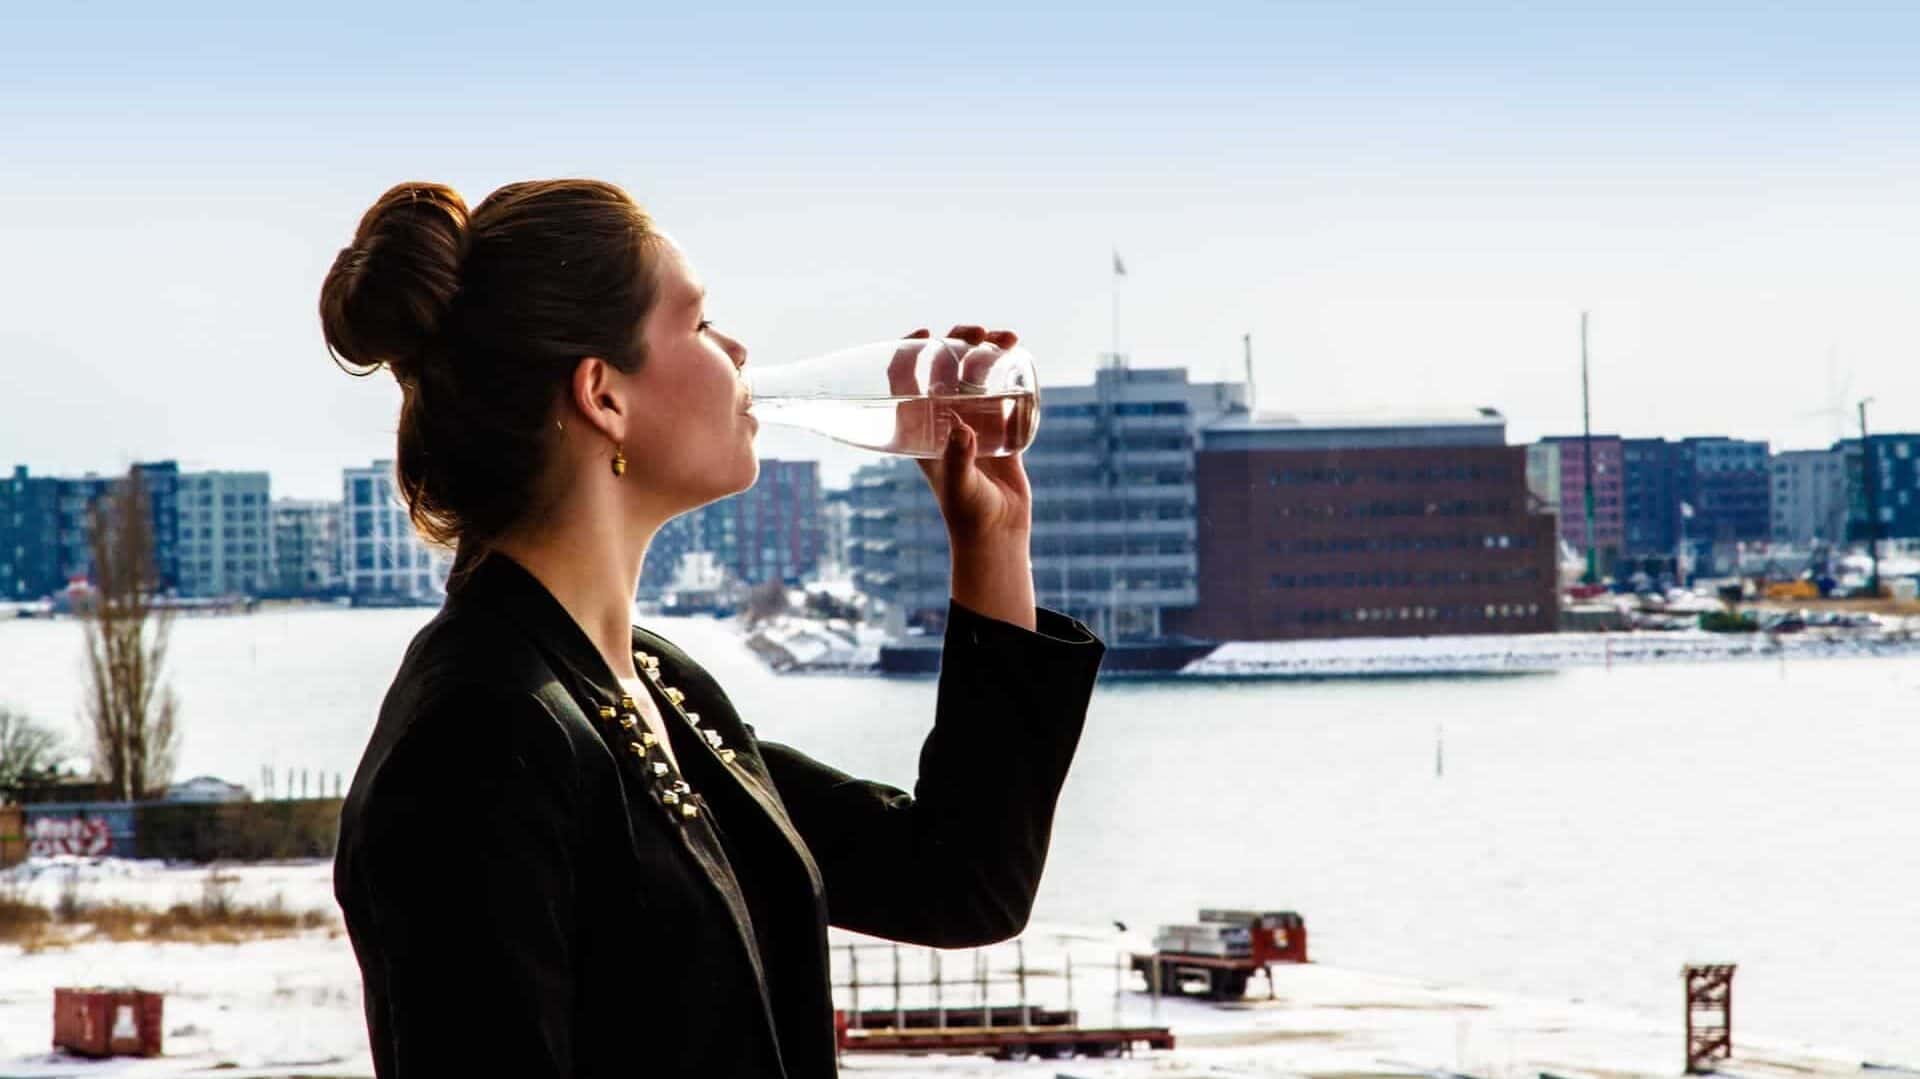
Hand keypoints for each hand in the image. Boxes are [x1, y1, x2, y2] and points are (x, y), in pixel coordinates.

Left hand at [886, 325, 1032, 544]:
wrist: (997, 533)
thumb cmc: (968, 513)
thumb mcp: (958, 485)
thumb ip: (957, 460)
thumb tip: (963, 430)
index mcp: (918, 426)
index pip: (903, 378)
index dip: (907, 350)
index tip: (924, 333)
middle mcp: (942, 417)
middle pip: (944, 365)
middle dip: (959, 340)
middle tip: (980, 334)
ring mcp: (972, 418)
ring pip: (975, 371)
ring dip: (988, 348)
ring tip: (1009, 339)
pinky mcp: (999, 425)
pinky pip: (1002, 387)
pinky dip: (1009, 366)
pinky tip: (1018, 354)